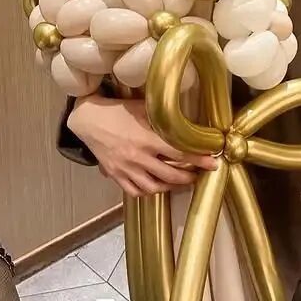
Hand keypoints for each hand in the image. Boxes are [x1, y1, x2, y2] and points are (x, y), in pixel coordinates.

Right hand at [68, 94, 217, 196]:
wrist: (87, 120)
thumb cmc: (117, 111)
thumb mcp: (143, 109)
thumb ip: (163, 118)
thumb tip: (186, 122)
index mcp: (148, 139)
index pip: (180, 154)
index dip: (199, 160)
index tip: (212, 163)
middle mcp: (139, 157)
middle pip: (171, 175)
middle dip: (189, 176)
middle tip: (198, 174)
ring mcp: (126, 169)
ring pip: (155, 186)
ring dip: (171, 186)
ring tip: (181, 182)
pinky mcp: (116, 175)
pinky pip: (135, 191)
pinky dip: (148, 191)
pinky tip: (156, 187)